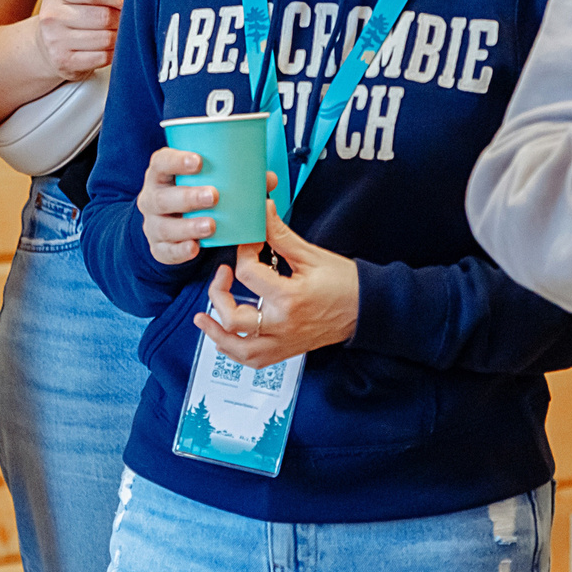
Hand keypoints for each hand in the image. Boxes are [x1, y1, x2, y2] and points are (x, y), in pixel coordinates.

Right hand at [28, 0, 124, 81]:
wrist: (49, 43)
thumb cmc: (76, 12)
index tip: (130, 1)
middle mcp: (52, 15)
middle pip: (103, 16)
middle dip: (122, 19)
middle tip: (128, 20)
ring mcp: (55, 41)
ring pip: (106, 39)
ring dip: (120, 37)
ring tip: (119, 33)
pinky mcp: (64, 62)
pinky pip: (103, 58)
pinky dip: (114, 53)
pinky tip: (111, 48)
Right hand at [138, 151, 278, 265]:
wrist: (172, 222)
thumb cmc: (194, 193)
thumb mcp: (208, 182)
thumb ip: (237, 179)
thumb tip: (269, 178)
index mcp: (161, 174)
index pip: (161, 162)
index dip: (176, 160)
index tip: (198, 161)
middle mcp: (151, 198)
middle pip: (162, 197)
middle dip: (188, 196)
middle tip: (214, 195)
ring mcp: (153, 224)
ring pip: (163, 226)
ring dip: (188, 226)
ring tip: (212, 225)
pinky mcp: (158, 247)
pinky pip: (166, 251)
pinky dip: (180, 250)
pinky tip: (195, 248)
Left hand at [195, 212, 359, 365]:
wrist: (368, 309)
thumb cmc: (346, 284)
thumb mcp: (312, 255)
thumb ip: (280, 235)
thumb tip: (263, 210)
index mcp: (290, 298)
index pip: (248, 275)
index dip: (242, 253)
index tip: (248, 244)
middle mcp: (283, 325)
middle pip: (234, 319)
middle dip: (218, 295)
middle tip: (221, 276)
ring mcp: (284, 342)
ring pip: (239, 349)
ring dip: (217, 333)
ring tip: (203, 317)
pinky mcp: (287, 351)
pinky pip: (254, 360)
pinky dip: (234, 351)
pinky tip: (225, 338)